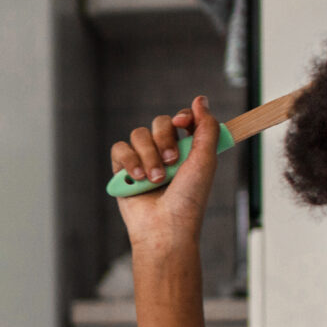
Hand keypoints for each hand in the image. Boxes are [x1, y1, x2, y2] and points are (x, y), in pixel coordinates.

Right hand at [110, 96, 219, 264]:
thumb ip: (206, 127)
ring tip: (155, 179)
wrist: (165, 227)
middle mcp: (165, 153)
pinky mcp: (123, 171)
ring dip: (148, 156)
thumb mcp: (206, 159)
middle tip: (172, 162)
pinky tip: (139, 178)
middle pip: (159, 122)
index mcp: (187, 151)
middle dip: (165, 140)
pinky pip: (119, 149)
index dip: (182, 117)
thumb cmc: (189, 200)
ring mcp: (143, 161)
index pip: (181, 119)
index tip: (183, 124)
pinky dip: (129, 162)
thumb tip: (201, 99)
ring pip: (138, 135)